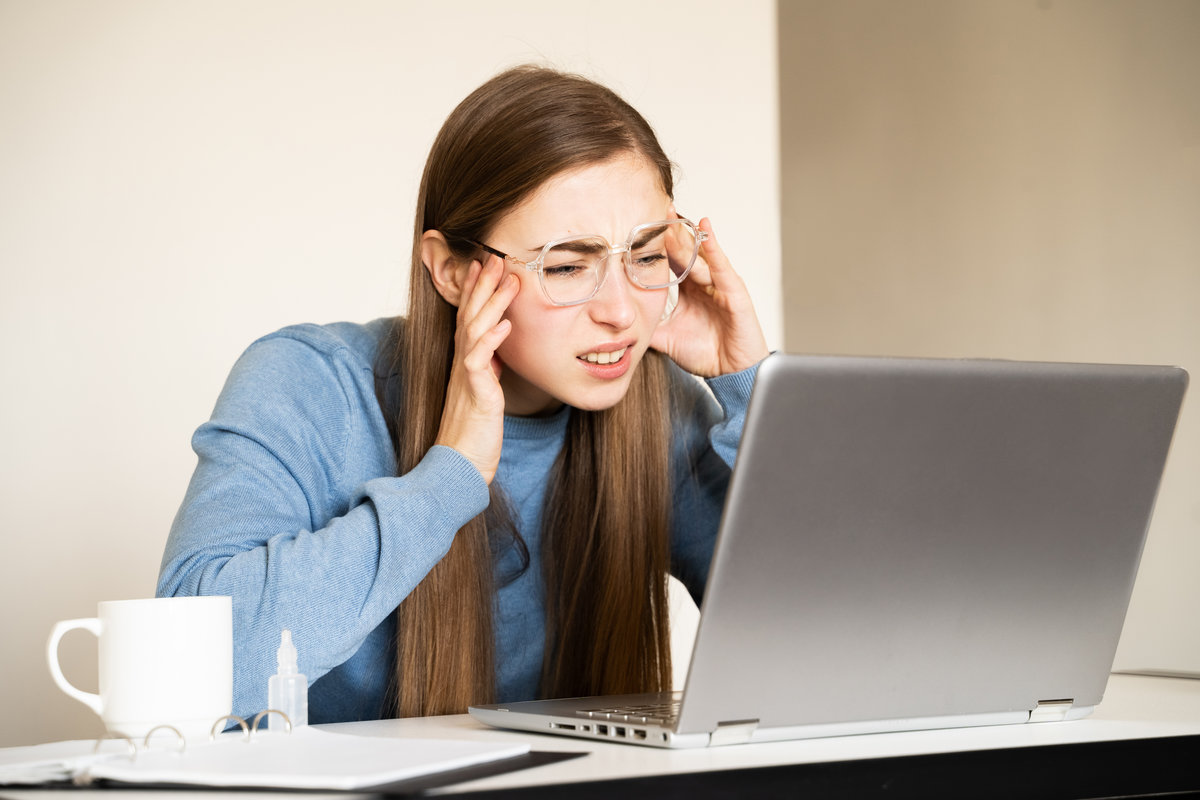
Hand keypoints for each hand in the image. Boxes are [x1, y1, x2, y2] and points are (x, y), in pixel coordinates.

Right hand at [434, 257, 518, 483]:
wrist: (459, 464)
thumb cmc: (473, 432)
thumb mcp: (485, 392)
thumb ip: (489, 368)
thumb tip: (499, 349)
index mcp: (466, 362)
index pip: (469, 317)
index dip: (476, 290)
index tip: (485, 264)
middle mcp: (462, 364)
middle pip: (470, 315)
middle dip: (483, 285)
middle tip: (495, 257)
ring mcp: (466, 377)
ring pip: (475, 330)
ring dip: (491, 303)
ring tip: (507, 280)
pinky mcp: (474, 392)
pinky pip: (479, 361)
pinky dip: (492, 340)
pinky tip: (506, 324)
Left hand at [650, 217, 768, 376]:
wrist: (731, 374)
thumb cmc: (706, 354)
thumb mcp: (666, 338)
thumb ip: (646, 326)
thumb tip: (617, 323)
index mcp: (689, 290)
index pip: (671, 262)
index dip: (657, 246)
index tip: (639, 226)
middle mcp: (704, 284)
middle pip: (685, 253)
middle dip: (671, 232)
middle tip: (655, 209)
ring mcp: (720, 285)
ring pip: (700, 256)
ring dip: (686, 237)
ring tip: (673, 215)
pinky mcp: (735, 292)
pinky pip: (722, 267)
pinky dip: (714, 248)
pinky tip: (704, 230)